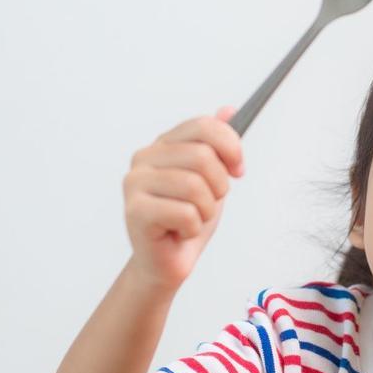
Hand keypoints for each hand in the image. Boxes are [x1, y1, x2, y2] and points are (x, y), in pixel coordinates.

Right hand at [123, 106, 244, 291]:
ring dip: (205, 211)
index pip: (204, 126)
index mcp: (163, 145)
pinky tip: (179, 232)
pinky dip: (193, 228)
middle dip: (218, 186)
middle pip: (203, 156)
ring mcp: (135, 183)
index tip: (238, 170)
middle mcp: (144, 158)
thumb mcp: (211, 178)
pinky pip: (185, 213)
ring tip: (192, 220)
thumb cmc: (186, 220)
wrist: (167, 263)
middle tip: (207, 204)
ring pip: (195, 186)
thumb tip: (229, 109)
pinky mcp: (135, 211)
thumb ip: (217, 144)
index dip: (231, 147)